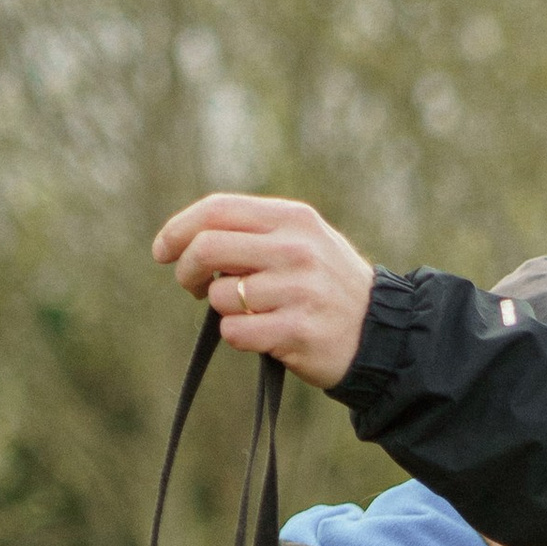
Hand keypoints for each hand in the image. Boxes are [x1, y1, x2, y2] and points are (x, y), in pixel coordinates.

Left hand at [152, 193, 376, 387]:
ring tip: (250, 313)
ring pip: (222, 296)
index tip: (162, 251)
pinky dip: (237, 335)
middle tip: (194, 287)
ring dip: (222, 309)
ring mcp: (297, 291)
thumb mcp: (303, 242)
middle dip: (187, 270)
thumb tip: (191, 240)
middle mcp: (295, 249)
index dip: (179, 228)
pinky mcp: (297, 332)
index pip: (218, 210)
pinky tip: (261, 335)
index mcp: (293, 219)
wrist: (384, 335)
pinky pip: (236, 332)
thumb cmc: (330, 288)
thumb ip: (256, 232)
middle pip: (208, 248)